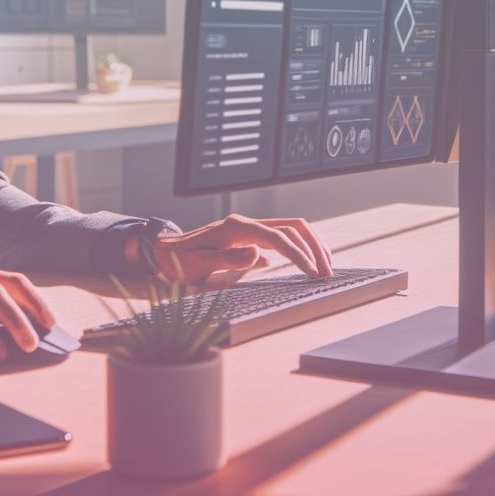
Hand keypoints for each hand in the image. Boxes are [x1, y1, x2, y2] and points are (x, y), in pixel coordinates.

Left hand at [145, 214, 333, 283]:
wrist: (167, 252)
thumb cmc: (180, 261)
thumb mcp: (199, 264)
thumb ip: (228, 259)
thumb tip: (259, 255)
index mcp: (237, 227)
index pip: (278, 236)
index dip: (298, 254)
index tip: (312, 272)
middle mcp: (247, 223)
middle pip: (292, 227)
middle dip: (313, 247)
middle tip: (326, 272)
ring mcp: (250, 228)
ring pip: (291, 229)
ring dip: (310, 246)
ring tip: (323, 268)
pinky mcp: (251, 237)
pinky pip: (282, 237)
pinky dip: (299, 248)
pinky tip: (307, 264)